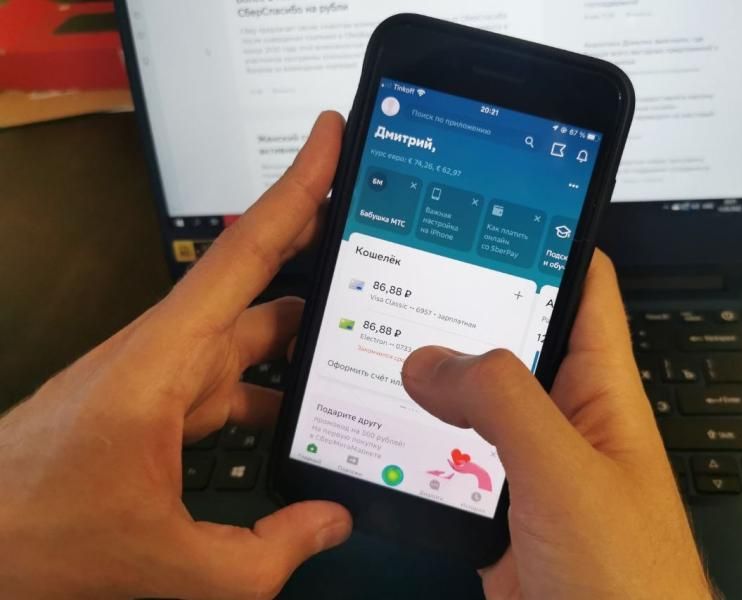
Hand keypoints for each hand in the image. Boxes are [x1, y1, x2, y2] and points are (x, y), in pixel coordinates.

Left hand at [0, 112, 350, 599]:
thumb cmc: (38, 538)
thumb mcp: (168, 564)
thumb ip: (266, 553)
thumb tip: (333, 520)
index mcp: (163, 363)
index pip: (246, 254)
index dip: (295, 191)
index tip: (328, 137)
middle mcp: (165, 354)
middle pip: (260, 286)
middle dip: (321, 251)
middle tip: (379, 229)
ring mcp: (160, 378)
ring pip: (249, 336)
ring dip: (304, 335)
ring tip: (364, 337)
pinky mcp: (156, 405)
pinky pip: (231, 380)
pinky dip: (273, 388)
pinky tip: (303, 414)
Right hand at [402, 253, 712, 598]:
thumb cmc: (632, 580)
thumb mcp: (567, 472)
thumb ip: (505, 404)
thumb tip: (433, 360)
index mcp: (601, 389)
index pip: (581, 284)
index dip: (544, 238)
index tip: (491, 210)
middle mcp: (566, 418)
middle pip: (510, 340)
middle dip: (461, 312)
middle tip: (404, 280)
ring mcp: (530, 465)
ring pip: (474, 403)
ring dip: (432, 385)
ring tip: (381, 351)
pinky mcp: (500, 509)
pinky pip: (453, 460)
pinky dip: (420, 447)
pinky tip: (387, 438)